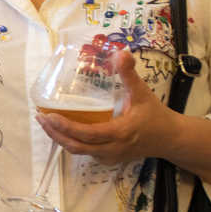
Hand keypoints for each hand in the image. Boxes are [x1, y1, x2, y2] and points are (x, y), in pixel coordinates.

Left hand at [35, 49, 175, 165]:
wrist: (170, 139)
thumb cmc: (155, 115)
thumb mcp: (143, 92)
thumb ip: (129, 74)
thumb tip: (121, 52)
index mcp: (119, 133)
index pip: (86, 134)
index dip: (65, 127)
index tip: (48, 116)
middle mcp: (112, 149)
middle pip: (76, 146)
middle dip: (55, 134)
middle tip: (40, 118)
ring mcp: (110, 156)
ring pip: (79, 151)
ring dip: (60, 139)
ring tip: (47, 123)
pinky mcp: (109, 159)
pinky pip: (86, 153)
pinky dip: (71, 143)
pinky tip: (63, 130)